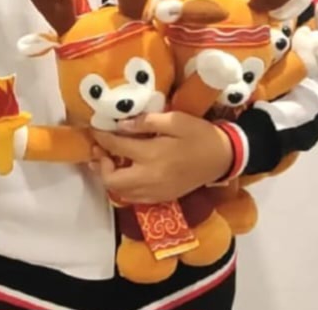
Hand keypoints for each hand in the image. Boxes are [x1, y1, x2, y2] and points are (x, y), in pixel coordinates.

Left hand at [89, 112, 232, 203]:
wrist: (223, 158)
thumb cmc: (200, 135)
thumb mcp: (175, 120)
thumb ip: (146, 122)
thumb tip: (121, 125)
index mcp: (152, 155)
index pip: (116, 147)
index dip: (101, 137)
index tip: (94, 128)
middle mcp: (150, 178)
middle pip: (112, 180)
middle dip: (100, 165)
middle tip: (99, 148)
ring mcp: (156, 191)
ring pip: (121, 192)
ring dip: (109, 177)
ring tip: (107, 159)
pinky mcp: (163, 198)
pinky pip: (134, 198)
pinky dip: (123, 186)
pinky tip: (125, 171)